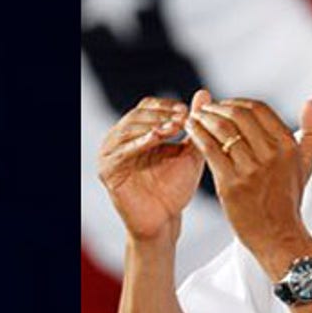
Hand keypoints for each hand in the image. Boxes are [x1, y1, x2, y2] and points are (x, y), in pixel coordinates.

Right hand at [98, 95, 204, 241]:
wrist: (164, 220)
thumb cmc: (176, 188)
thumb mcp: (190, 152)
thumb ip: (195, 125)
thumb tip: (204, 92)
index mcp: (137, 132)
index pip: (148, 107)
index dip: (167, 106)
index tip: (188, 110)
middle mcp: (120, 138)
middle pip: (137, 114)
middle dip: (161, 114)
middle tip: (182, 117)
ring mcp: (111, 153)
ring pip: (128, 128)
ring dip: (152, 125)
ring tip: (173, 127)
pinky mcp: (107, 169)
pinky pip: (121, 150)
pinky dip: (138, 141)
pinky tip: (155, 139)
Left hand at [185, 92, 311, 269]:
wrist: (278, 236)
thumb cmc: (288, 200)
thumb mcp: (305, 164)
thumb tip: (311, 103)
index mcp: (287, 145)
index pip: (259, 109)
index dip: (237, 102)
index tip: (224, 105)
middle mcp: (271, 154)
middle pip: (238, 115)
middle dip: (217, 107)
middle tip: (205, 108)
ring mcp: (251, 169)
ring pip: (222, 129)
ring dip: (204, 118)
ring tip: (194, 117)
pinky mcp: (231, 183)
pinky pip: (210, 149)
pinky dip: (197, 134)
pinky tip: (190, 130)